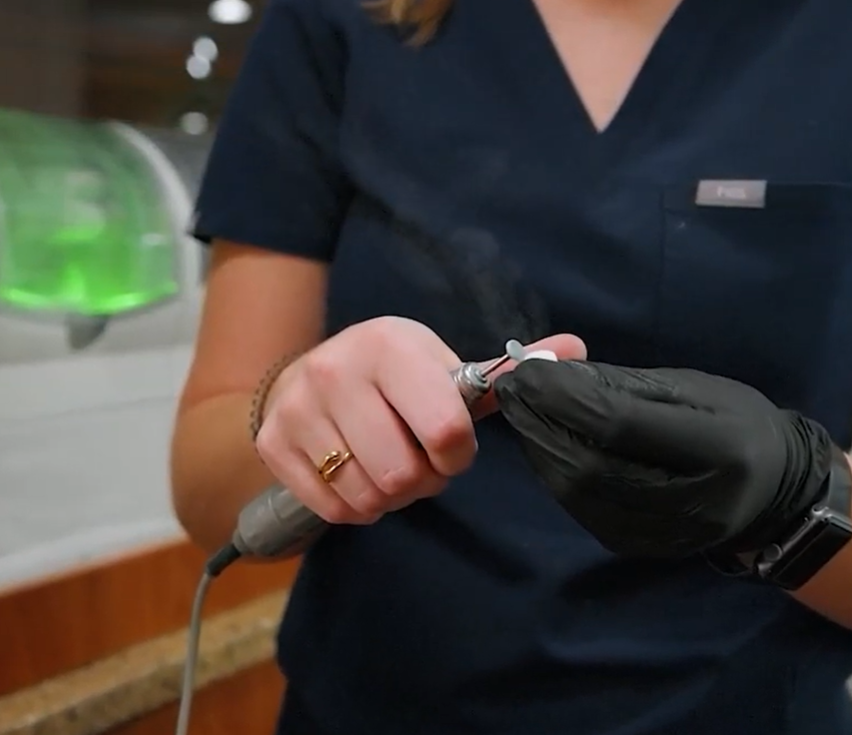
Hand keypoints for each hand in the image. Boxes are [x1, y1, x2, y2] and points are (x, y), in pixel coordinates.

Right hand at [256, 317, 586, 524]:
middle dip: (421, 481)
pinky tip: (357, 478)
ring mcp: (299, 408)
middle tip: (417, 463)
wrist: (304, 375)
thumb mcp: (440, 364)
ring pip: (368, 495)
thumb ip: (505, 370)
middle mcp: (337, 369)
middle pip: (403, 474)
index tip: (450, 447)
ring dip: (389, 497)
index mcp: (390, 344)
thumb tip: (577, 350)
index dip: (457, 455)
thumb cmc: (391, 377)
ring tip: (387, 468)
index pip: (445, 430)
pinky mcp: (273, 444)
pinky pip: (332, 507)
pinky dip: (355, 508)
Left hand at [493, 361, 838, 558]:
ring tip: (522, 410)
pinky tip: (544, 443)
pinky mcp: (637, 549)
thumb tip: (550, 373)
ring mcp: (662, 536)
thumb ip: (620, 385)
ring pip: (576, 492)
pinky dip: (553, 472)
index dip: (563, 397)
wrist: (772, 495)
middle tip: (510, 389)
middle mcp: (691, 504)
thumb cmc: (733, 423)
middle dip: (538, 423)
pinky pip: (580, 508)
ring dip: (538, 447)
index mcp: (718, 450)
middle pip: (588, 466)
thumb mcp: (690, 388)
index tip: (526, 368)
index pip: (619, 425)